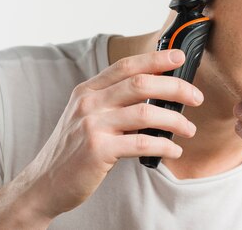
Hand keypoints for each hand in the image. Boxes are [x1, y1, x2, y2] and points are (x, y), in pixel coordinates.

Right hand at [16, 49, 203, 221]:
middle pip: (141, 84)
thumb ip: (112, 101)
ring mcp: (92, 125)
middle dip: (175, 87)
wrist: (44, 184)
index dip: (155, 58)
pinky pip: (141, 142)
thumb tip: (156, 93)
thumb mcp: (85, 116)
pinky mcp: (98, 150)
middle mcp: (89, 103)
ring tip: (189, 129)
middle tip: (197, 97)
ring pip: (146, 112)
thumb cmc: (72, 150)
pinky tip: (174, 149)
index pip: (126, 65)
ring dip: (175, 120)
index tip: (179, 57)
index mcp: (87, 90)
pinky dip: (164, 145)